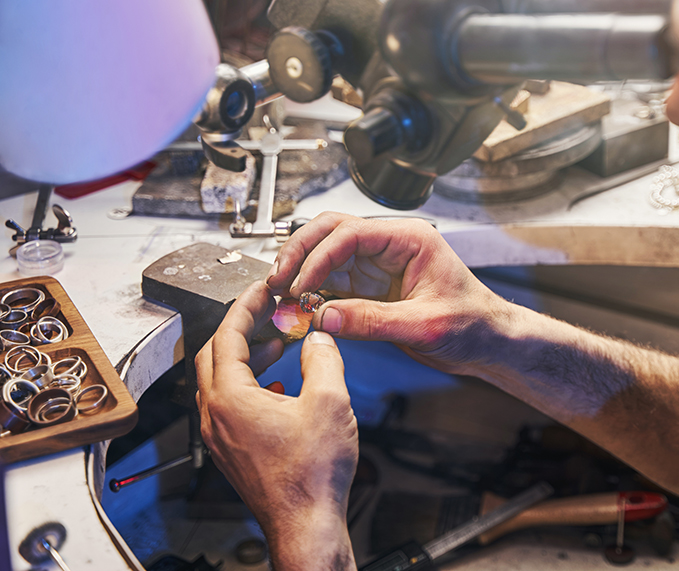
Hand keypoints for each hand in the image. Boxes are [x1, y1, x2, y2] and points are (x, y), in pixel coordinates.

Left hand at [196, 281, 357, 570]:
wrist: (306, 524)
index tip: (261, 289)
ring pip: (220, 381)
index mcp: (230, 398)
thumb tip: (318, 337)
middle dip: (241, 328)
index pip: (226, 335)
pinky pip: (229, 404)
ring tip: (276, 344)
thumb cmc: (312, 475)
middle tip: (266, 311)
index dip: (245, 306)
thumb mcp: (330, 401)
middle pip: (214, 355)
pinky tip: (279, 386)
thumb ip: (323, 358)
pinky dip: (249, 383)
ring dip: (245, 357)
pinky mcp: (231, 450)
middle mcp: (215, 416)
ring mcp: (220, 436)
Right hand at [265, 212, 512, 373]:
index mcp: (410, 239)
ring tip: (279, 294)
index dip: (319, 255)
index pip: (351, 232)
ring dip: (300, 271)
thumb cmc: (473, 324)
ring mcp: (377, 266)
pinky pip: (331, 283)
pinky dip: (311, 292)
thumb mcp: (424, 325)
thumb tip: (324, 316)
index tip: (300, 283)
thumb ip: (373, 321)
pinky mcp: (370, 289)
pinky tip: (297, 306)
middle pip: (330, 231)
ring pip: (325, 255)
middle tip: (277, 279)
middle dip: (300, 252)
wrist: (488, 342)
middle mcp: (390, 246)